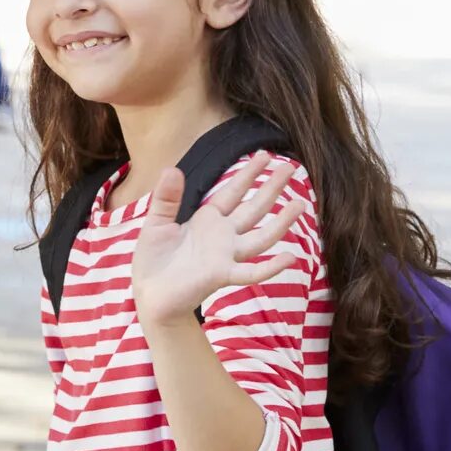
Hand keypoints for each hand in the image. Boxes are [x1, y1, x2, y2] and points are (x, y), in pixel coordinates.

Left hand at [131, 157, 301, 329]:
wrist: (149, 294)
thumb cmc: (154, 261)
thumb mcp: (157, 223)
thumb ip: (166, 198)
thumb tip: (172, 168)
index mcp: (207, 220)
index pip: (233, 192)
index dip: (249, 174)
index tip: (265, 155)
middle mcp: (222, 236)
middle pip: (253, 209)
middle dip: (271, 189)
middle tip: (291, 168)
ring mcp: (226, 256)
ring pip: (260, 237)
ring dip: (281, 223)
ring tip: (300, 205)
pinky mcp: (222, 275)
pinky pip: (251, 272)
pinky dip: (271, 267)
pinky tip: (291, 258)